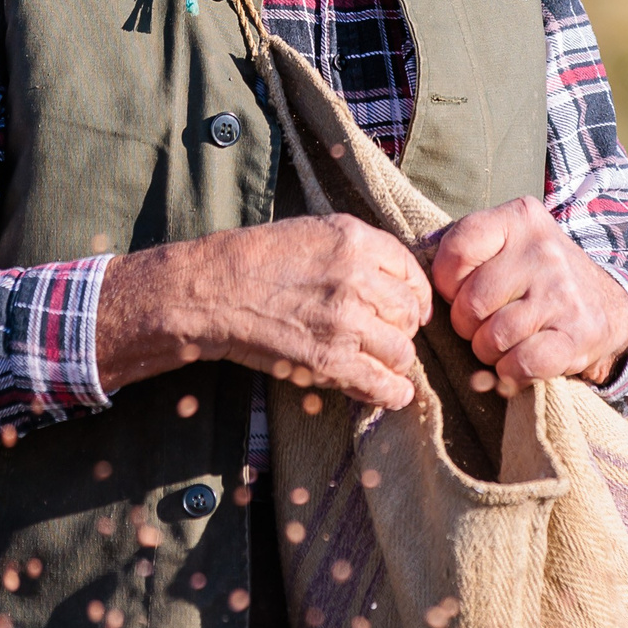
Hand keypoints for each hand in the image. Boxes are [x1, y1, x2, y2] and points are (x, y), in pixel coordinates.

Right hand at [95, 217, 430, 408]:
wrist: (213, 290)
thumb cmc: (257, 260)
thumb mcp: (314, 232)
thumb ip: (358, 250)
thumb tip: (396, 279)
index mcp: (356, 240)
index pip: (410, 272)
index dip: (415, 295)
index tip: (411, 309)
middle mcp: (357, 278)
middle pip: (409, 313)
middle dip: (403, 329)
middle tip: (389, 337)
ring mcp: (346, 321)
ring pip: (401, 350)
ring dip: (395, 360)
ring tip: (382, 362)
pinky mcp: (329, 360)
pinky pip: (381, 383)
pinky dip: (393, 393)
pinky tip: (393, 394)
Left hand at [430, 196, 627, 395]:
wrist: (609, 306)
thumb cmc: (539, 278)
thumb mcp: (510, 245)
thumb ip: (467, 254)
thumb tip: (426, 297)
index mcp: (520, 219)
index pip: (457, 250)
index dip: (447, 283)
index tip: (461, 291)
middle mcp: (543, 251)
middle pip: (470, 303)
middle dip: (468, 325)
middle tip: (485, 324)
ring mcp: (562, 293)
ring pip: (492, 338)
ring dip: (489, 352)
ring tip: (504, 342)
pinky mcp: (576, 334)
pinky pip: (520, 364)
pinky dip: (511, 373)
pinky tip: (520, 363)